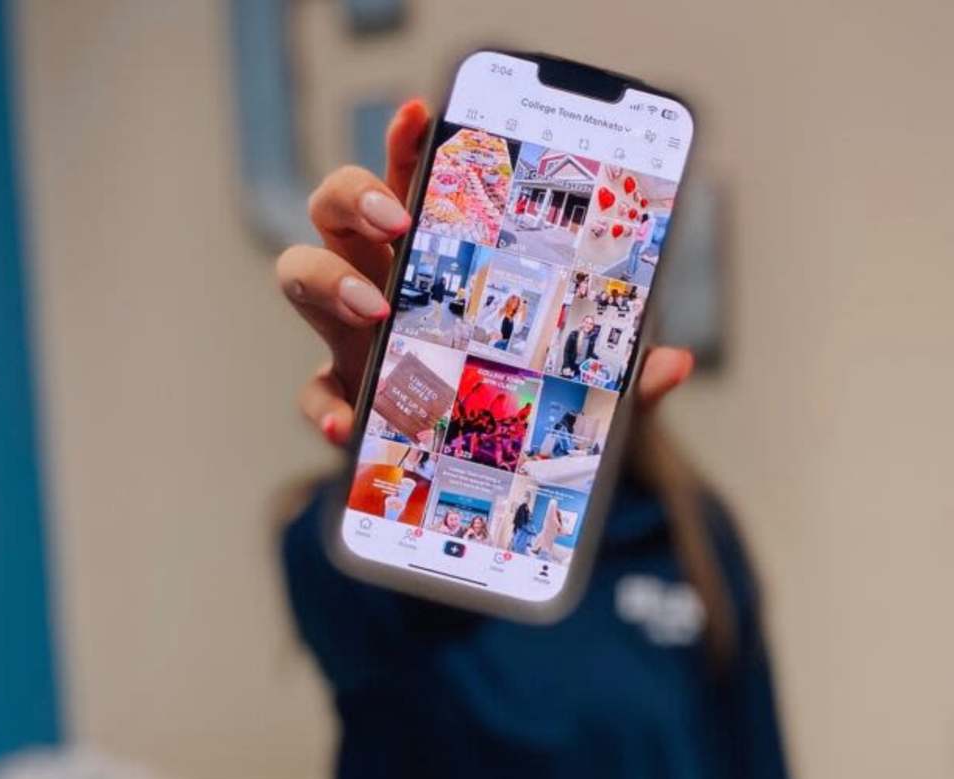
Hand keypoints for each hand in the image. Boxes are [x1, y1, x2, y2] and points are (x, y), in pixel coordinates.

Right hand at [276, 101, 694, 446]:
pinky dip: (325, 407)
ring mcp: (355, 337)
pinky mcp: (345, 396)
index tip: (422, 112)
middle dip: (353, 197)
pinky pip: (313, 392)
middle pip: (335, 210)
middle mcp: (384, 282)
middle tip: (398, 224)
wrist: (502, 470)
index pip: (411, 182)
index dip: (407, 144)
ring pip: (301, 273)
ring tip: (374, 308)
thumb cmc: (533, 397)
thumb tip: (672, 363)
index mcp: (437, 256)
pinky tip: (353, 425)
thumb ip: (619, 369)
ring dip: (327, 279)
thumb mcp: (582, 380)